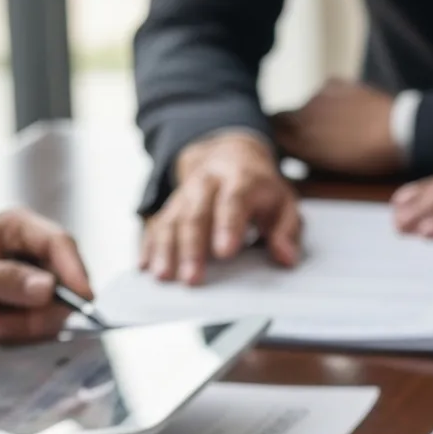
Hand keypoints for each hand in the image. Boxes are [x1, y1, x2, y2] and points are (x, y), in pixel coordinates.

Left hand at [0, 208, 91, 346]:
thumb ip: (2, 280)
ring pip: (54, 316)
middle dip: (34, 314)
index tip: (81, 301)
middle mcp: (29, 257)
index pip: (60, 245)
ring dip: (18, 330)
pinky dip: (13, 339)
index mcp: (16, 230)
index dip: (75, 272)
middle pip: (65, 288)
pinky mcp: (23, 315)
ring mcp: (28, 288)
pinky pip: (40, 333)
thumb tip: (48, 288)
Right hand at [144, 132, 301, 285]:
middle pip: (196, 214)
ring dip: (166, 249)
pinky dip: (149, 245)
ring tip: (164, 276)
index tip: (225, 252)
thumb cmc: (259, 188)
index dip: (227, 226)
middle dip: (192, 248)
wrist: (229, 155)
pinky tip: (145, 265)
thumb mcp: (284, 203)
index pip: (232, 201)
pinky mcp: (170, 206)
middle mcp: (207, 184)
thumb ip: (287, 231)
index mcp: (240, 180)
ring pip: (171, 220)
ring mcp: (185, 194)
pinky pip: (156, 224)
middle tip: (192, 278)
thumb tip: (286, 257)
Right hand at [271, 78, 403, 176]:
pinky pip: (324, 93)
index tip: (276, 146)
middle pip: (281, 117)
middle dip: (286, 126)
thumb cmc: (368, 160)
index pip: (270, 134)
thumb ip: (306, 159)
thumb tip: (290, 155)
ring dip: (311, 115)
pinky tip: (346, 112)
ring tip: (333, 127)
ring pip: (304, 105)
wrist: (401, 131)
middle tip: (300, 138)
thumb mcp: (331, 169)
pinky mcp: (335, 84)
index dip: (272, 139)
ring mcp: (319, 96)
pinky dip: (330, 102)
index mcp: (300, 140)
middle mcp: (302, 114)